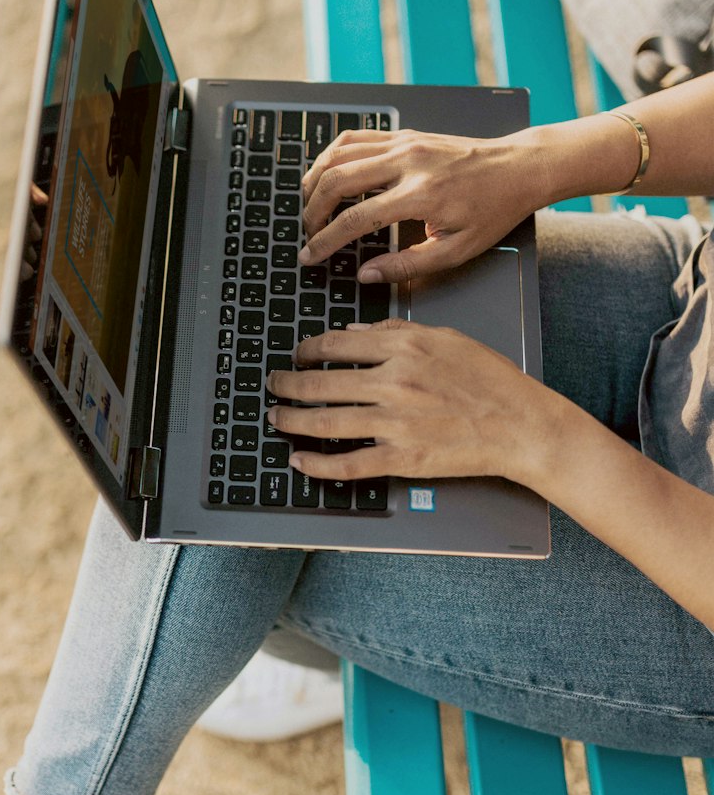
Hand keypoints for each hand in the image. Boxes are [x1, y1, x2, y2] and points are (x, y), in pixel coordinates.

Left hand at [265, 318, 554, 486]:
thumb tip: (354, 331)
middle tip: (274, 385)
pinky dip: (318, 463)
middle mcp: (394, 381)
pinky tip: (300, 460)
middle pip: (321, 382)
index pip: (337, 344)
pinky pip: (348, 463)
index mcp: (404, 347)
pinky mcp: (402, 458)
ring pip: (326, 421)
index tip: (297, 354)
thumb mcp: (446, 338)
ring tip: (276, 418)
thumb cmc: (490, 381)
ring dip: (291, 420)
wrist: (521, 425)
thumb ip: (397, 331)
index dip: (307, 349)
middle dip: (288, 384)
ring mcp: (396, 422)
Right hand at [300, 127, 551, 281]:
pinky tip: (326, 174)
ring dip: (315, 180)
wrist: (518, 168)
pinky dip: (332, 155)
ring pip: (339, 154)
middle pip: (336, 181)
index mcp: (420, 196)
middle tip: (308, 234)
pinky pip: (355, 137)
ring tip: (308, 206)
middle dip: (312, 211)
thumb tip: (366, 274)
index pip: (355, 219)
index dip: (325, 240)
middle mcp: (407, 163)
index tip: (310, 255)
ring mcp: (404, 143)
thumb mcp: (456, 250)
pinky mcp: (405, 135)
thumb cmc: (493, 210)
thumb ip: (407, 265)